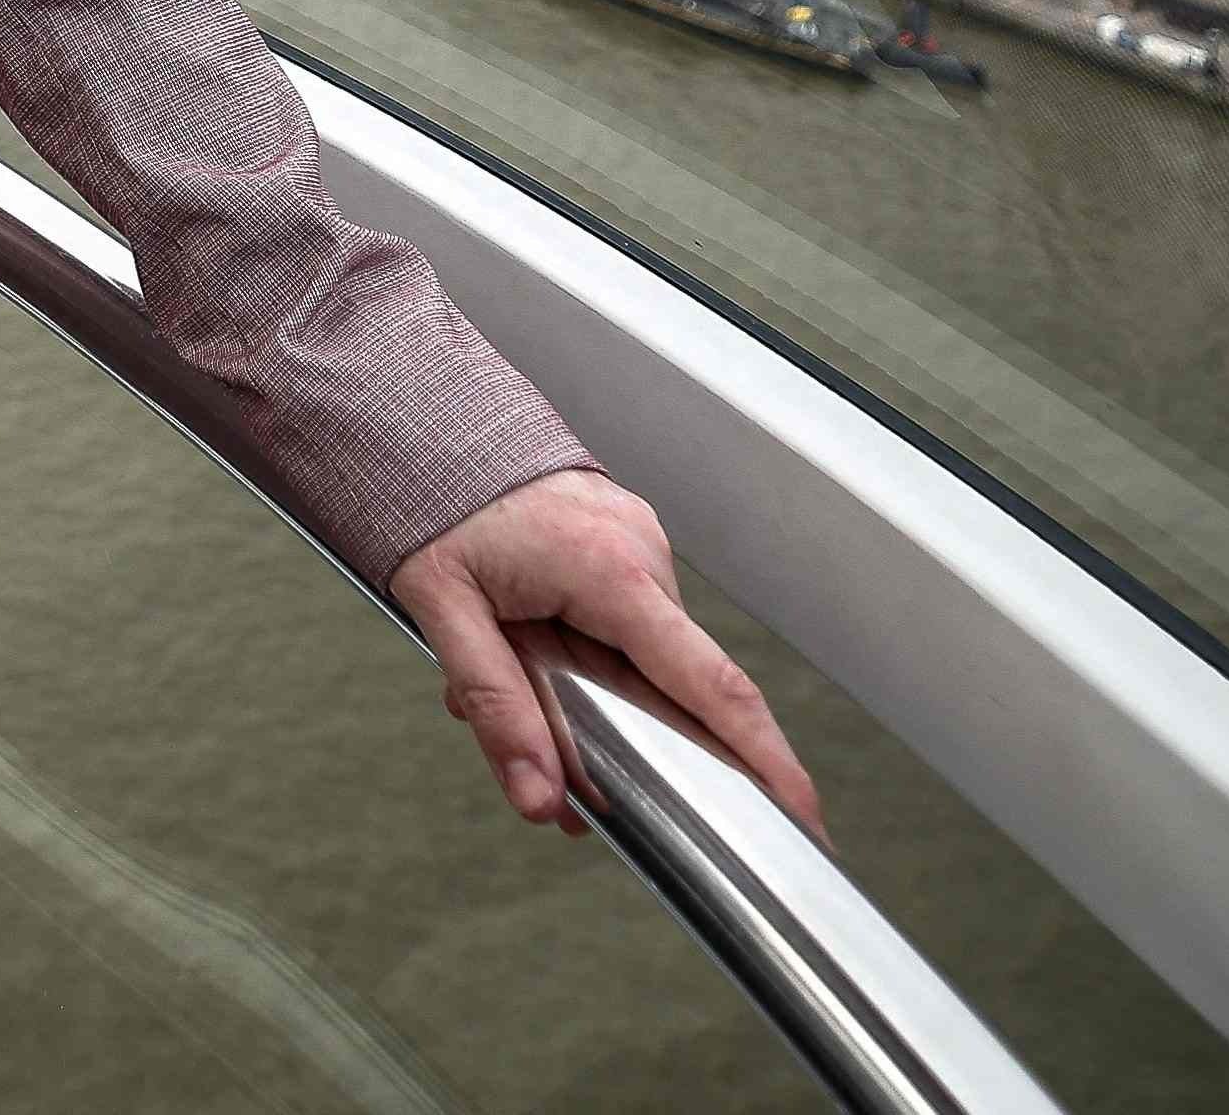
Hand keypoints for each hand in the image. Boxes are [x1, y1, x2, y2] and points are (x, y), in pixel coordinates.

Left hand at [391, 468, 818, 840]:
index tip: (804, 812)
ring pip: (637, 654)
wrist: (424, 416)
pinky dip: (582, 646)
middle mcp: (643, 553)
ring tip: (505, 663)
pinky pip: (623, 617)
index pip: (712, 686)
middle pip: (668, 683)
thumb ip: (496, 708)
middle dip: (622, 734)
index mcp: (614, 573)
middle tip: (571, 778)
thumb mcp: (446, 613)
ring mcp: (638, 541)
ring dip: (581, 684)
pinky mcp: (623, 539)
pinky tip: (522, 641)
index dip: (766, 758)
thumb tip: (539, 796)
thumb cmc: (435, 500)